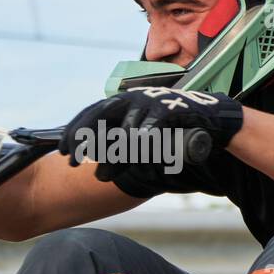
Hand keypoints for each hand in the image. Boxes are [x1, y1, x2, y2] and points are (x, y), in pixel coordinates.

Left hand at [59, 87, 242, 180]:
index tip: (63, 152)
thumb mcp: (143, 139)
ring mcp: (151, 101)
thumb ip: (122, 149)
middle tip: (71, 161)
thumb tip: (98, 171)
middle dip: (82, 140)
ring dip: (113, 154)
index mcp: (123, 103)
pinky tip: (135, 152)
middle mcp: (132, 98)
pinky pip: (152, 126)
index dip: (74, 132)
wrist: (210, 120)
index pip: (91, 114)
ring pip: (125, 127)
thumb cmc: (174, 131)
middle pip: (99, 116)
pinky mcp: (170, 108)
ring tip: (104, 175)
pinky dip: (143, 139)